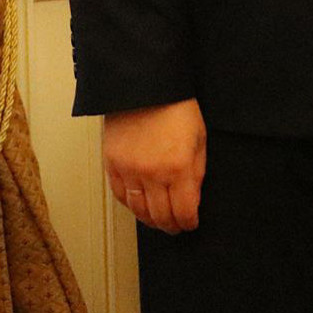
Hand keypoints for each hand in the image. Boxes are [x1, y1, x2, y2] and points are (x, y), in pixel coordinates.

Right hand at [102, 98, 205, 233]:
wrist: (145, 85)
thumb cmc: (176, 107)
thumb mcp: (200, 139)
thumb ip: (197, 172)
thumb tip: (193, 198)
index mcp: (178, 168)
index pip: (184, 211)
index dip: (189, 223)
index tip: (191, 224)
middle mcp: (152, 174)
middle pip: (161, 216)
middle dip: (171, 226)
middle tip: (176, 227)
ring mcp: (130, 170)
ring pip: (138, 210)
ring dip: (150, 220)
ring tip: (158, 221)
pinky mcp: (112, 164)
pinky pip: (120, 195)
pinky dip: (130, 205)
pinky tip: (139, 206)